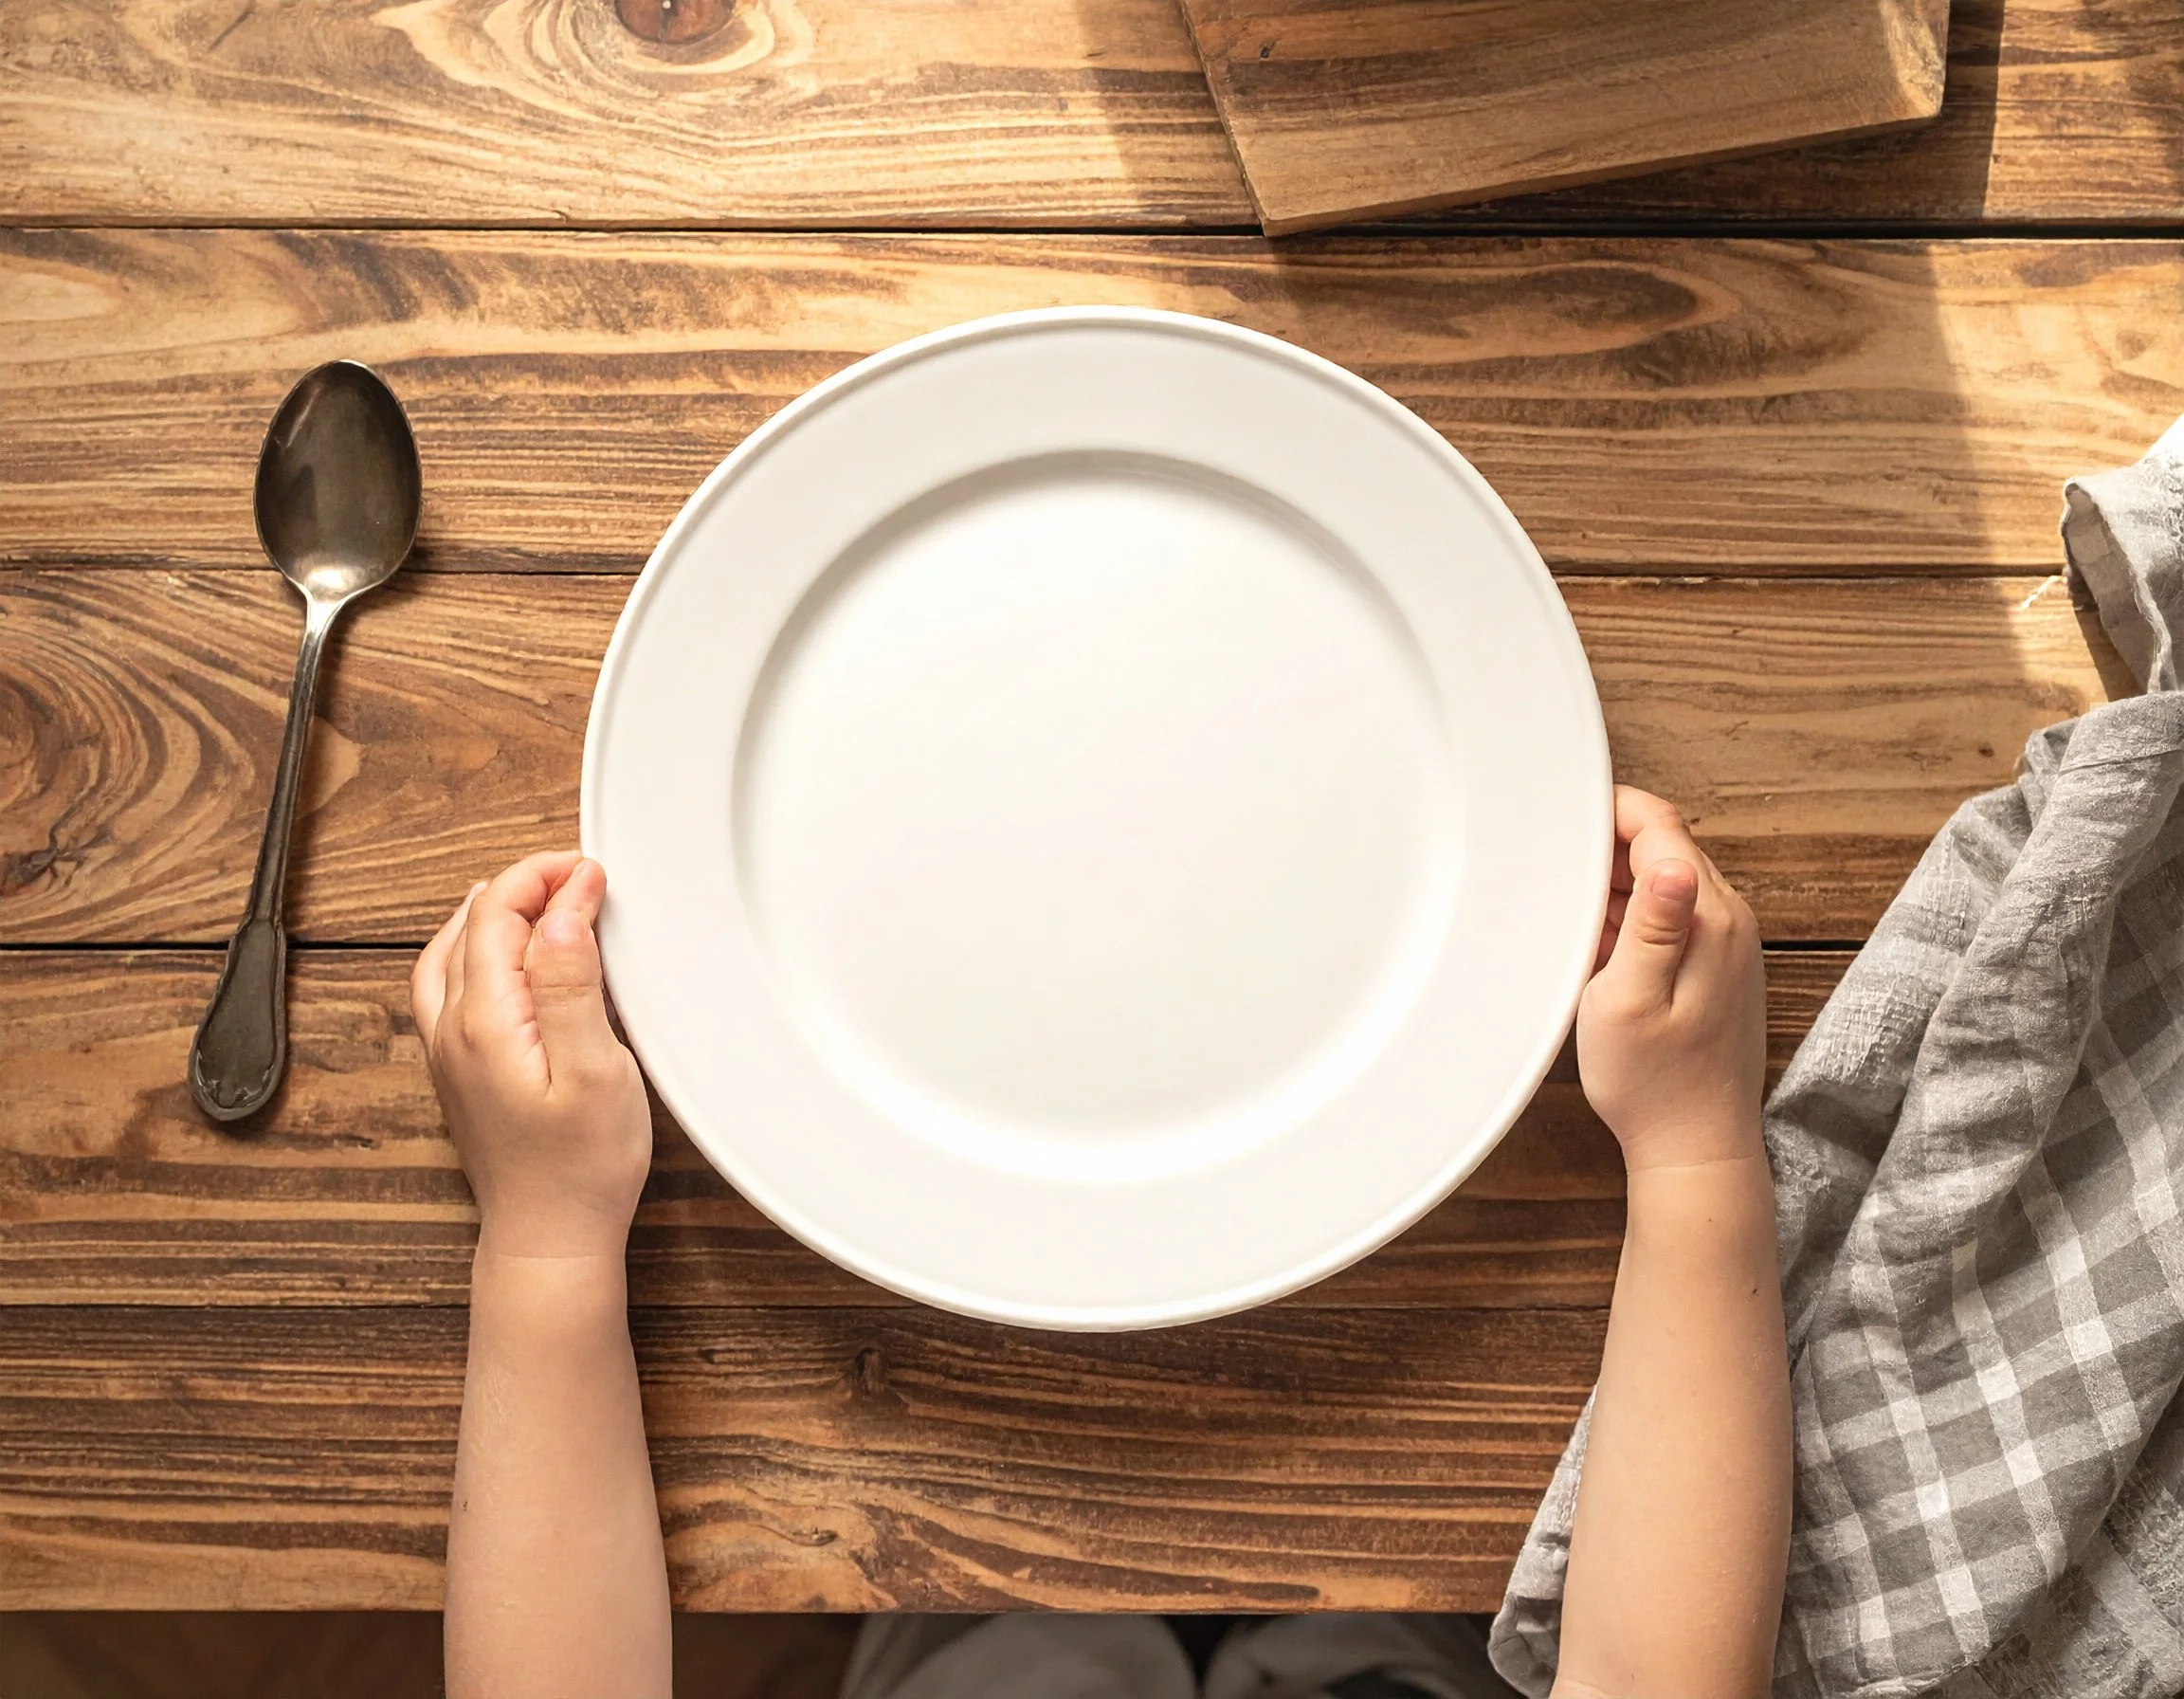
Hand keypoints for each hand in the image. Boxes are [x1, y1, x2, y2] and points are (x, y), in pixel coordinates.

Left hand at [410, 852, 653, 1258]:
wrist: (550, 1238)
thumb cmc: (581, 1168)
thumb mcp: (596, 1070)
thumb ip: (572, 985)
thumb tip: (562, 912)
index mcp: (484, 1021)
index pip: (499, 914)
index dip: (546, 878)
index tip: (594, 871)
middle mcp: (452, 1031)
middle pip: (472, 926)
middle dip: (525, 886)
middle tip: (580, 877)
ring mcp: (448, 1053)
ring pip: (450, 953)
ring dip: (494, 914)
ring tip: (540, 898)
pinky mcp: (458, 1072)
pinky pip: (448, 986)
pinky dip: (476, 950)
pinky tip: (504, 957)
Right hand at [1577, 787, 1764, 1169]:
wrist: (1696, 1146)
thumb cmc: (1654, 1083)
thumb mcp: (1628, 1000)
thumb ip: (1651, 926)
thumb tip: (1669, 861)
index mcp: (1709, 919)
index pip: (1662, 826)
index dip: (1610, 809)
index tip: (1566, 812)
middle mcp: (1730, 923)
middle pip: (1666, 846)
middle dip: (1609, 848)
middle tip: (1558, 873)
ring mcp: (1729, 946)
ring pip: (1668, 881)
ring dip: (1619, 887)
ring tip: (1575, 918)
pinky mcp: (1719, 968)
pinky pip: (1673, 917)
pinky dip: (1633, 919)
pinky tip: (1602, 950)